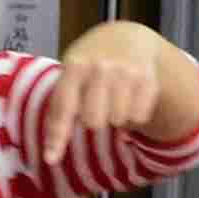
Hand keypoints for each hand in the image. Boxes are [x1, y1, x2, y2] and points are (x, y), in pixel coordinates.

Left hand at [33, 21, 185, 170]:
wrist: (126, 37)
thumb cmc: (89, 65)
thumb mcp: (69, 75)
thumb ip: (58, 111)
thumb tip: (51, 158)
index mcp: (75, 65)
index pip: (64, 107)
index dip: (57, 137)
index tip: (51, 160)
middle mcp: (101, 67)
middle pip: (94, 121)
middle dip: (93, 119)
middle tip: (96, 105)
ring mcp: (126, 72)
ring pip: (118, 120)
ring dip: (115, 117)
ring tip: (113, 98)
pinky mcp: (148, 80)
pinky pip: (139, 117)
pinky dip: (133, 115)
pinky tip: (129, 98)